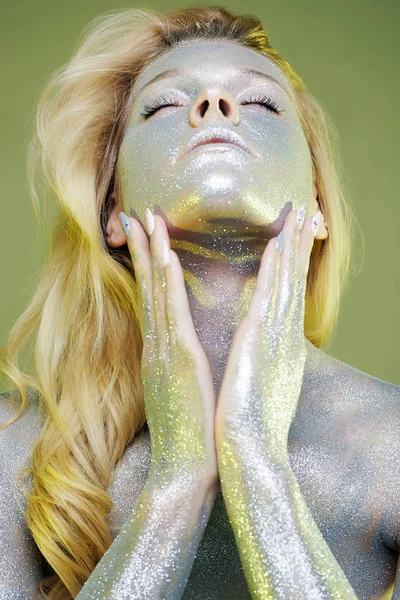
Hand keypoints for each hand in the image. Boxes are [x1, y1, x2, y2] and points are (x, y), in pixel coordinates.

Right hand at [123, 211, 217, 482]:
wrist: (186, 467)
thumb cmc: (192, 430)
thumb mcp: (184, 389)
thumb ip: (181, 365)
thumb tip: (186, 351)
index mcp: (163, 351)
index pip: (155, 299)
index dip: (150, 266)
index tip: (149, 237)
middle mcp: (158, 344)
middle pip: (149, 287)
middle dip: (144, 249)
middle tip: (138, 214)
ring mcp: (164, 349)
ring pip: (156, 291)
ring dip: (152, 253)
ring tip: (147, 219)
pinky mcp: (177, 358)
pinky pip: (172, 311)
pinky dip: (168, 281)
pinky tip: (166, 256)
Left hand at [215, 207, 317, 462]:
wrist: (250, 452)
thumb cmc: (251, 424)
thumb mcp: (262, 385)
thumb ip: (266, 363)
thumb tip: (263, 352)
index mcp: (281, 345)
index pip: (288, 296)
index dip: (293, 266)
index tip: (293, 241)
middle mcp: (284, 337)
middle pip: (294, 283)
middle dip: (299, 247)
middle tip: (306, 215)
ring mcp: (276, 338)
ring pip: (286, 283)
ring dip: (291, 248)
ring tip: (299, 216)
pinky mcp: (261, 343)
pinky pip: (269, 298)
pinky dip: (274, 271)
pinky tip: (277, 246)